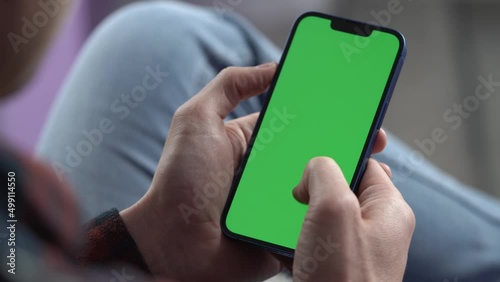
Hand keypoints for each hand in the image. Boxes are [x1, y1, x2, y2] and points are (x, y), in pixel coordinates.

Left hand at [121, 63, 390, 281]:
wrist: (174, 243)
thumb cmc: (181, 179)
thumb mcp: (197, 119)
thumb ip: (230, 85)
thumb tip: (273, 67)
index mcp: (252, 143)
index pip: (296, 123)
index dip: (324, 113)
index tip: (354, 106)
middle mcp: (268, 171)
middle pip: (314, 153)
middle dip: (345, 143)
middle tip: (376, 138)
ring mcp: (277, 202)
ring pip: (321, 186)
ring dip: (347, 177)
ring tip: (376, 167)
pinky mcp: (284, 231)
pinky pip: (315, 220)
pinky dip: (336, 211)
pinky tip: (359, 201)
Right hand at [291, 157, 414, 281]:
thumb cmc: (344, 280)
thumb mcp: (332, 209)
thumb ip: (324, 173)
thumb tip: (312, 171)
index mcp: (389, 208)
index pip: (366, 163)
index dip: (341, 157)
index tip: (319, 157)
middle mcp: (378, 228)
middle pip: (341, 189)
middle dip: (315, 192)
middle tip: (301, 202)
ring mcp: (359, 249)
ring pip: (324, 217)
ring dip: (302, 218)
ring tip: (294, 231)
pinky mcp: (339, 267)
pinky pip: (315, 241)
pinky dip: (298, 241)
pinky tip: (290, 249)